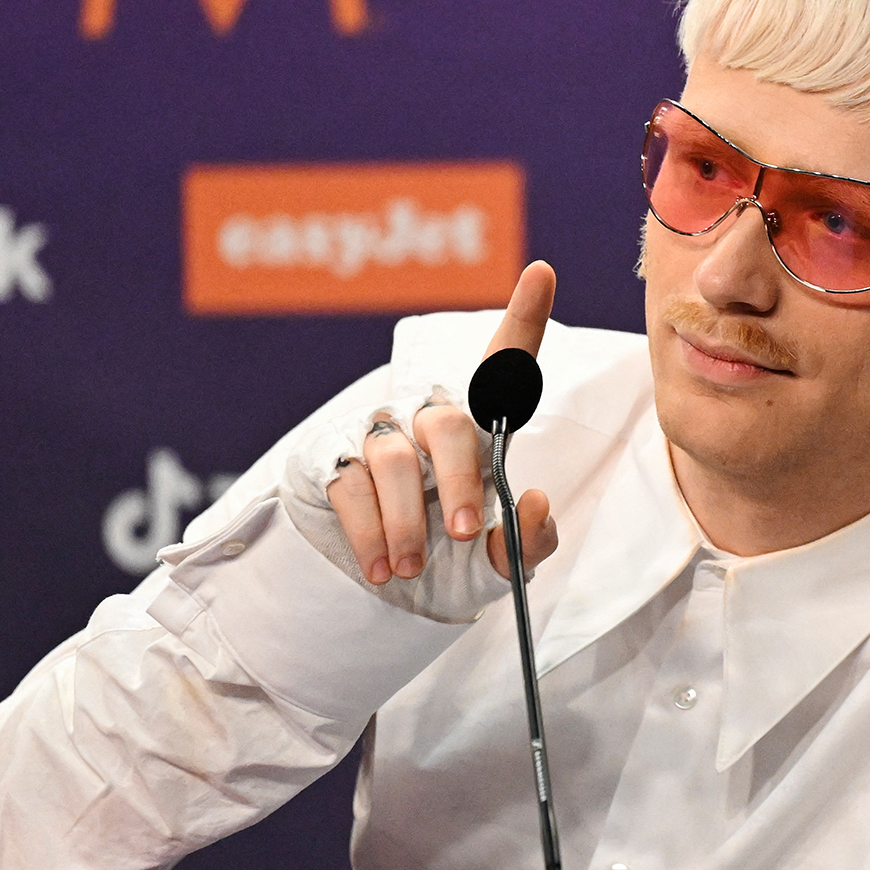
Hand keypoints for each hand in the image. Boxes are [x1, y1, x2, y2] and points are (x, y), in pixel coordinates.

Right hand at [328, 262, 560, 584]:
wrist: (383, 596)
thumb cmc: (449, 564)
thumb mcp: (497, 565)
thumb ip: (528, 541)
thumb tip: (535, 499)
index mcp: (477, 432)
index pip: (501, 367)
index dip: (521, 319)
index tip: (541, 273)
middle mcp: (425, 419)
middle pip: (447, 423)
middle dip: (458, 481)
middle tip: (461, 534)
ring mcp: (374, 433)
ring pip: (394, 460)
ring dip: (406, 521)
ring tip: (410, 568)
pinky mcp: (328, 456)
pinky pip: (350, 485)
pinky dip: (368, 532)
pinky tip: (378, 568)